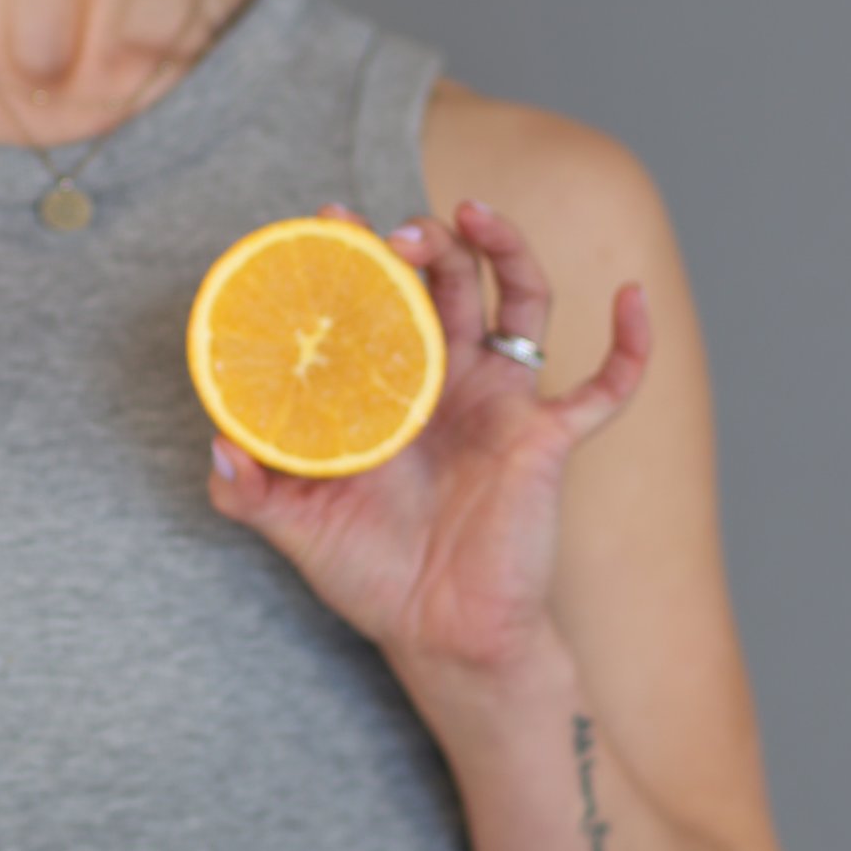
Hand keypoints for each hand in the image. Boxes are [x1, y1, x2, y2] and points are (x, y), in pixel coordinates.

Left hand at [206, 200, 650, 680]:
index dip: (360, 254)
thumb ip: (247, 492)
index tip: (330, 217)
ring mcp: (502, 403)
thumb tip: (217, 444)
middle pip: (449, 280)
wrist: (440, 638)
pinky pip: (607, 387)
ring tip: (473, 213)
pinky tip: (632, 297)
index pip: (378, 298)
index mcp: (389, 388)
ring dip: (506, 247)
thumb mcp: (296, 528)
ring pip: (520, 301)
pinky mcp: (548, 439)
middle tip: (394, 234)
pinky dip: (631, 343)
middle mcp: (448, 381)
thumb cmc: (372, 576)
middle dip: (426, 241)